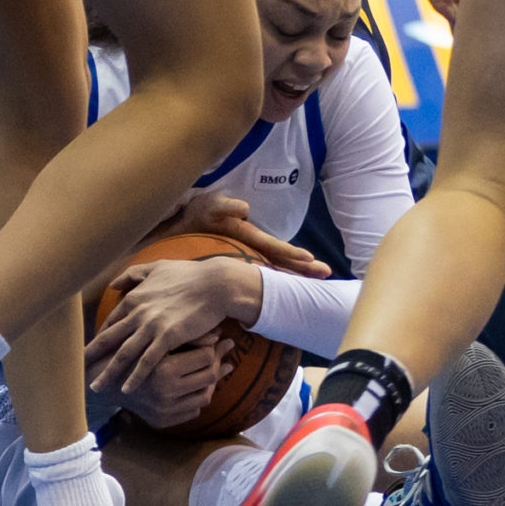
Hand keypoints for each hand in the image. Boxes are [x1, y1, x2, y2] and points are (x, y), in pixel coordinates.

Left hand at [86, 256, 261, 395]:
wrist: (216, 284)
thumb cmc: (190, 275)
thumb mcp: (158, 267)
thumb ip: (134, 274)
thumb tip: (113, 284)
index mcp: (135, 297)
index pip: (111, 321)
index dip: (100, 337)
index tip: (91, 350)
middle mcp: (138, 311)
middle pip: (109, 338)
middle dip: (93, 356)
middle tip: (78, 370)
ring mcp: (151, 325)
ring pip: (123, 354)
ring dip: (108, 372)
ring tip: (96, 387)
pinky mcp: (167, 336)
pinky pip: (146, 361)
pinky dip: (134, 377)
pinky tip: (126, 389)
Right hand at [102, 338, 233, 431]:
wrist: (100, 379)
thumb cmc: (127, 349)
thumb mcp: (153, 339)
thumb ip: (186, 337)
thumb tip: (217, 334)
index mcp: (163, 369)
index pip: (205, 358)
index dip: (214, 347)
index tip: (219, 339)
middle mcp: (166, 393)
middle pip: (209, 377)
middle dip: (218, 363)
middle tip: (224, 352)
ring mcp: (164, 411)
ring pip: (204, 397)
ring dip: (210, 383)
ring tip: (214, 369)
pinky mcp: (161, 421)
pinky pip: (191, 411)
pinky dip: (195, 398)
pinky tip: (196, 385)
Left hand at [148, 191, 330, 276]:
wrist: (179, 220)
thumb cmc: (197, 211)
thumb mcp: (209, 206)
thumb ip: (224, 206)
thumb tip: (245, 208)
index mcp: (247, 235)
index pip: (273, 246)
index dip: (290, 253)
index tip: (310, 260)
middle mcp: (250, 247)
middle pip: (280, 259)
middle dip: (302, 267)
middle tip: (325, 274)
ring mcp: (244, 257)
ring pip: (272, 269)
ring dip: (292, 277)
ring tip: (313, 287)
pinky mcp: (234, 265)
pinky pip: (257, 277)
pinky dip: (273, 285)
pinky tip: (283, 299)